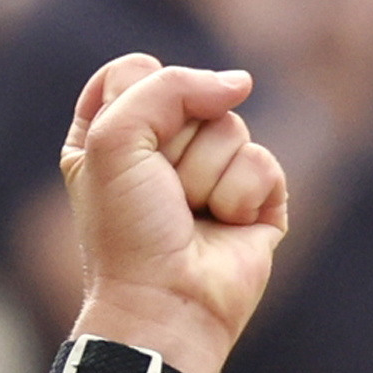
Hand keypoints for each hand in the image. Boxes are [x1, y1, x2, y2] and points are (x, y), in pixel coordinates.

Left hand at [60, 55, 288, 372]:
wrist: (166, 302)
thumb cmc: (128, 229)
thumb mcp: (115, 139)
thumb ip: (168, 87)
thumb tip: (239, 83)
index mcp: (109, 135)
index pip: (135, 71)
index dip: (136, 101)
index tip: (122, 149)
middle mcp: (160, 150)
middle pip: (190, 95)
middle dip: (174, 144)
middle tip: (160, 192)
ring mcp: (211, 173)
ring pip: (231, 127)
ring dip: (206, 174)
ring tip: (190, 214)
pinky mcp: (256, 198)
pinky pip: (263, 161)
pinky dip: (241, 195)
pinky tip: (224, 226)